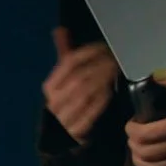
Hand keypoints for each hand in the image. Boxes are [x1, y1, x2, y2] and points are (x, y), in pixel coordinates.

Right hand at [43, 27, 120, 142]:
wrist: (63, 136)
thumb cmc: (68, 101)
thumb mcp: (66, 79)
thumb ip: (65, 55)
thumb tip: (60, 29)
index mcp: (50, 87)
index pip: (68, 63)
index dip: (87, 53)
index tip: (104, 47)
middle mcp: (54, 102)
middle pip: (78, 78)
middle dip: (99, 66)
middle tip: (115, 59)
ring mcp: (64, 118)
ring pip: (84, 94)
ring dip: (102, 82)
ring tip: (115, 72)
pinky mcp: (76, 132)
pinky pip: (90, 113)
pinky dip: (101, 101)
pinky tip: (111, 91)